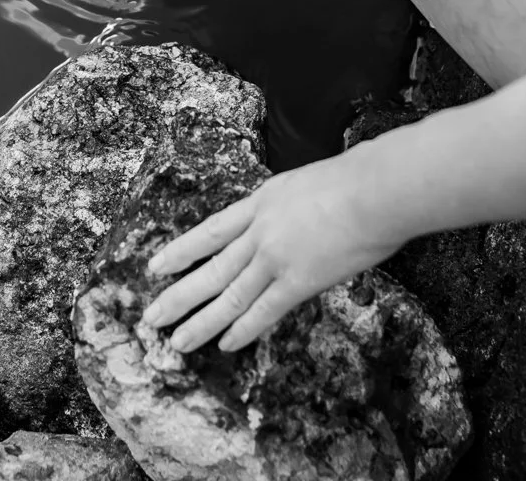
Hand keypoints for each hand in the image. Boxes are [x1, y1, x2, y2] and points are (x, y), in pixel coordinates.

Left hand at [139, 146, 406, 352]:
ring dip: (200, 322)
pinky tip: (225, 345)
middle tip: (150, 317)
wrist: (375, 189)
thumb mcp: (306, 184)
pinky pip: (264, 310)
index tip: (155, 266)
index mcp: (259, 202)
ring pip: (228, 295)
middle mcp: (258, 231)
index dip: (181, 251)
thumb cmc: (357, 181)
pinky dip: (243, 330)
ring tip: (176, 341)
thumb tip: (293, 219)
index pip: (211, 231)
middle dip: (178, 295)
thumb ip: (291, 206)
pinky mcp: (298, 280)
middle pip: (210, 268)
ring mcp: (274, 256)